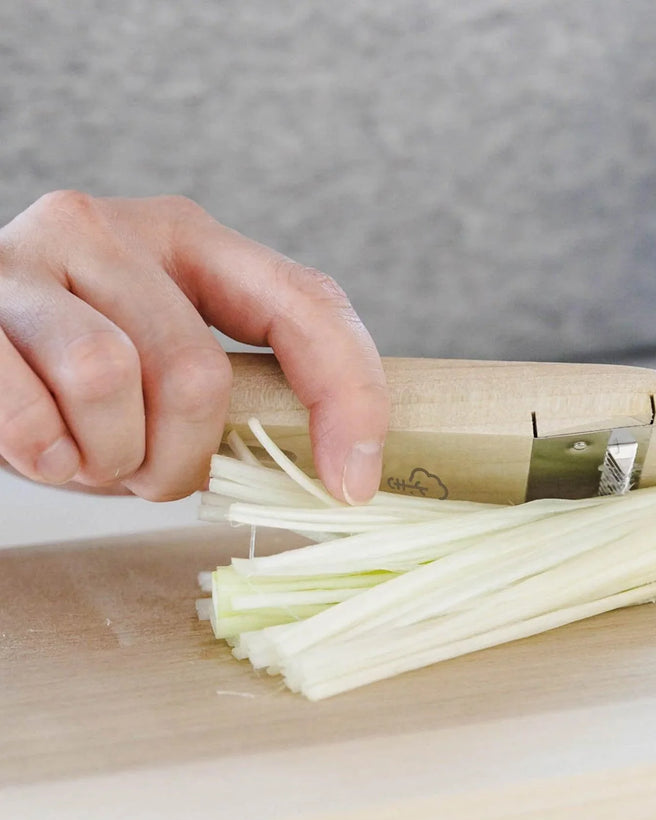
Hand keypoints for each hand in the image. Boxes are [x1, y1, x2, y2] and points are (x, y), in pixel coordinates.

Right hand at [0, 191, 388, 502]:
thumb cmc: (81, 383)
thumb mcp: (169, 373)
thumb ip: (243, 399)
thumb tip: (346, 478)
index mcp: (190, 240)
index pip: (306, 305)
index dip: (348, 397)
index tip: (353, 485)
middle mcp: (111, 228)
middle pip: (196, 371)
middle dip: (179, 460)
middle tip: (144, 471)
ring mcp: (29, 257)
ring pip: (108, 379)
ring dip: (108, 458)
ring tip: (86, 454)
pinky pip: (28, 409)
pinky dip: (46, 455)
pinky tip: (42, 448)